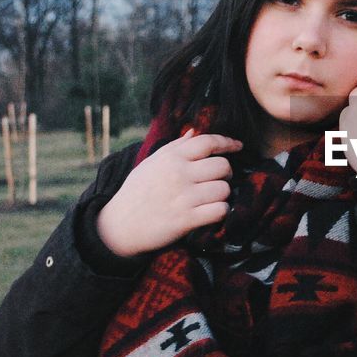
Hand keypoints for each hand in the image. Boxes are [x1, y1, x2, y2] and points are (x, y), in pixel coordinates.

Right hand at [97, 131, 242, 257]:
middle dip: (226, 173)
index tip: (238, 146)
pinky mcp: (186, 219)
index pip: (208, 142)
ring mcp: (183, 197)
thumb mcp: (151, 164)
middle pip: (222, 166)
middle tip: (219, 179)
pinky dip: (221, 212)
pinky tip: (212, 212)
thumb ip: (175, 147)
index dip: (227, 143)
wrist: (119, 226)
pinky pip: (220, 210)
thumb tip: (195, 131)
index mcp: (171, 158)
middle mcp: (178, 174)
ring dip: (222, 195)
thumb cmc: (137, 192)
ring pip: (224, 189)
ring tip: (211, 198)